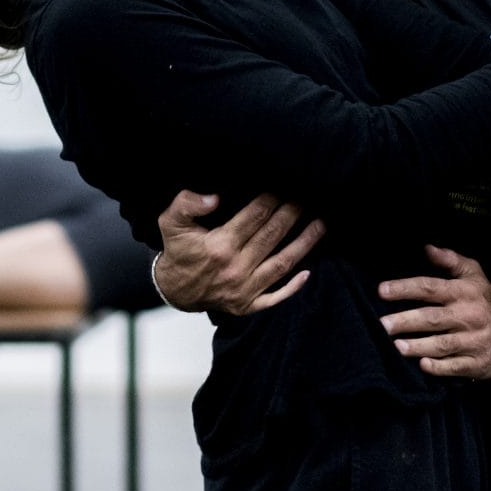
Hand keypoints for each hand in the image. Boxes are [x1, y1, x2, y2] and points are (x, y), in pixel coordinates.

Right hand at [154, 190, 323, 315]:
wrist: (174, 289)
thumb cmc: (177, 251)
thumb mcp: (170, 222)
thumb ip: (187, 204)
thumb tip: (214, 198)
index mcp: (219, 246)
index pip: (253, 217)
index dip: (270, 200)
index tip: (283, 186)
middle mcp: (235, 268)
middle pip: (272, 236)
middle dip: (291, 214)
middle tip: (306, 198)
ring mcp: (244, 289)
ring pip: (282, 264)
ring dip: (304, 244)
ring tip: (320, 225)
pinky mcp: (247, 305)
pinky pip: (275, 297)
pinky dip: (293, 287)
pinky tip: (309, 272)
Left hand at [379, 246, 490, 379]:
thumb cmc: (486, 301)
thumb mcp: (474, 275)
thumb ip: (450, 260)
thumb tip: (426, 249)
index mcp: (464, 293)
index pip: (430, 288)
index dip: (405, 288)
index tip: (381, 291)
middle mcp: (469, 316)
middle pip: (432, 318)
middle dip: (406, 321)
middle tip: (382, 325)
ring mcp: (475, 341)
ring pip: (442, 344)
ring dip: (418, 346)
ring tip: (396, 346)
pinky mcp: (478, 363)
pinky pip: (456, 367)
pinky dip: (439, 367)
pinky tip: (422, 365)